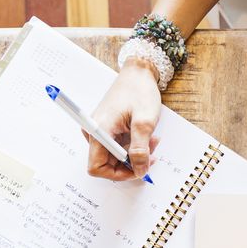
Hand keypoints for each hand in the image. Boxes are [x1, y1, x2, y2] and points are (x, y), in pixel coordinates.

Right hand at [86, 58, 161, 180]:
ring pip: (115, 156)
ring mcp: (100, 131)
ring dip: (135, 154)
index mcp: (99, 130)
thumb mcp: (145, 122)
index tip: (138, 169)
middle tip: (152, 152)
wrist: (138, 73)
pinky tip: (145, 136)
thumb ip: (140, 150)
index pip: (97, 167)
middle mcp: (95, 132)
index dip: (118, 174)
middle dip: (131, 163)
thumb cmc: (140, 91)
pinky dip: (133, 147)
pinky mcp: (107, 129)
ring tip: (151, 140)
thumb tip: (139, 171)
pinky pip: (118, 147)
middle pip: (107, 163)